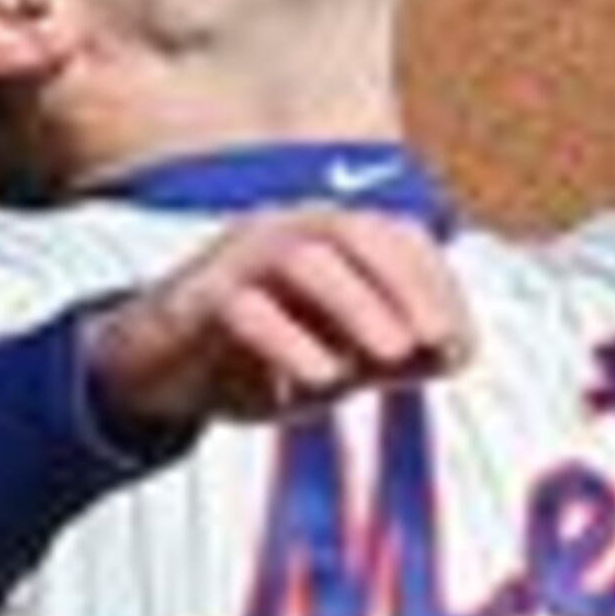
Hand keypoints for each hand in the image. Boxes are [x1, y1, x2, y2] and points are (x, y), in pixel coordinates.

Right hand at [87, 205, 471, 440]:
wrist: (153, 374)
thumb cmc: (252, 361)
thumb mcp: (335, 360)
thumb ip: (391, 354)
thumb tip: (459, 352)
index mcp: (324, 237)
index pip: (395, 237)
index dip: (436, 286)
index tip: (461, 347)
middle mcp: (284, 233)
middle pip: (356, 234)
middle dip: (405, 286)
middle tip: (434, 343)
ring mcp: (237, 260)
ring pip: (305, 260)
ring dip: (357, 307)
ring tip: (389, 359)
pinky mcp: (196, 300)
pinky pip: (245, 308)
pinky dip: (289, 343)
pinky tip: (319, 383)